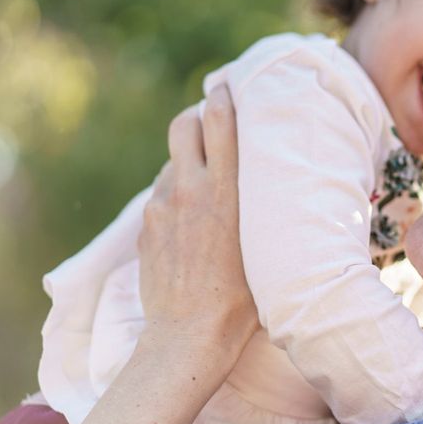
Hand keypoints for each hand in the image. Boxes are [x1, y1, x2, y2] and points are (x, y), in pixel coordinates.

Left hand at [57, 88, 258, 423]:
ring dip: (187, 165)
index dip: (222, 97)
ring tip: (207, 192)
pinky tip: (191, 226)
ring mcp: (162, 207)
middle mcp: (189, 189)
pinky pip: (162, 197)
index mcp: (225, 190)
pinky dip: (176, 198)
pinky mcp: (146, 228)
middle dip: (196, 118)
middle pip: (183, 124)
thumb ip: (261, 206)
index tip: (228, 87)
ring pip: (172, 164)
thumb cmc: (243, 300)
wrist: (188, 336)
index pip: (219, 120)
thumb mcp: (266, 244)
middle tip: (212, 127)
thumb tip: (276, 186)